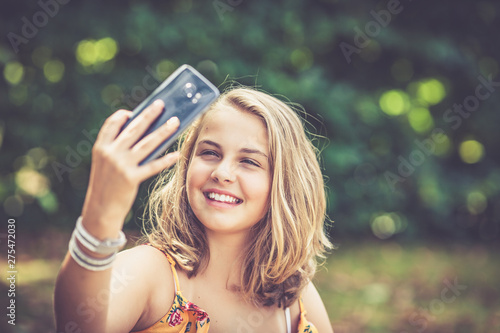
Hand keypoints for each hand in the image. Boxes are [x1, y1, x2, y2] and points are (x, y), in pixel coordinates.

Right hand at [80, 100, 179, 238]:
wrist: (100, 211)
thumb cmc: (106, 186)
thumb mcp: (105, 164)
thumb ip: (117, 148)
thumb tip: (142, 134)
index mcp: (101, 147)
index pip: (112, 124)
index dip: (123, 115)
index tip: (135, 111)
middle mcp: (110, 153)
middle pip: (134, 129)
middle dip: (150, 115)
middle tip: (161, 105)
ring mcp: (121, 165)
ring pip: (147, 143)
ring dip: (163, 131)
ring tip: (175, 122)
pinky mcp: (131, 178)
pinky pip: (152, 166)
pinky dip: (166, 160)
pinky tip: (177, 154)